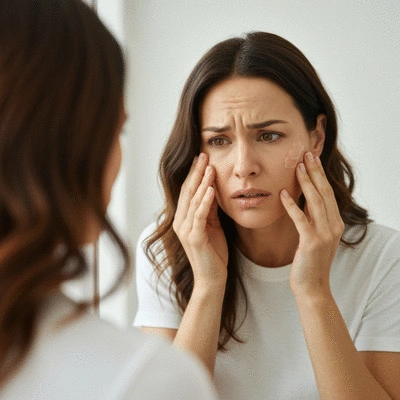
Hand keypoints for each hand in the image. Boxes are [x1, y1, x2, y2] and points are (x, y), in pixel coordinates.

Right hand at [173, 153, 227, 286]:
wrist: (212, 278)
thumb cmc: (213, 252)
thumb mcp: (212, 226)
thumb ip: (210, 209)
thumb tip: (212, 189)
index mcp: (183, 219)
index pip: (187, 192)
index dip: (194, 174)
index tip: (201, 159)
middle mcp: (180, 222)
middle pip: (188, 192)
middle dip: (196, 173)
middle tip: (203, 155)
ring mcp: (185, 230)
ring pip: (193, 201)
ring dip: (202, 182)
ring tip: (209, 167)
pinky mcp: (194, 237)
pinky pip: (200, 215)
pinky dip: (205, 201)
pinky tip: (211, 189)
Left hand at [280, 152, 344, 296]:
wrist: (312, 287)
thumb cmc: (310, 262)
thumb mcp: (314, 237)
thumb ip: (313, 218)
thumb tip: (304, 199)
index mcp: (335, 223)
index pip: (327, 193)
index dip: (319, 175)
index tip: (311, 159)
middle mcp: (333, 226)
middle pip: (324, 192)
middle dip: (315, 171)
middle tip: (306, 154)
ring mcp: (324, 234)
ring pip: (315, 201)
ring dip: (306, 182)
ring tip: (297, 166)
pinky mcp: (311, 242)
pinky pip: (300, 218)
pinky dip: (291, 205)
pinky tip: (282, 193)